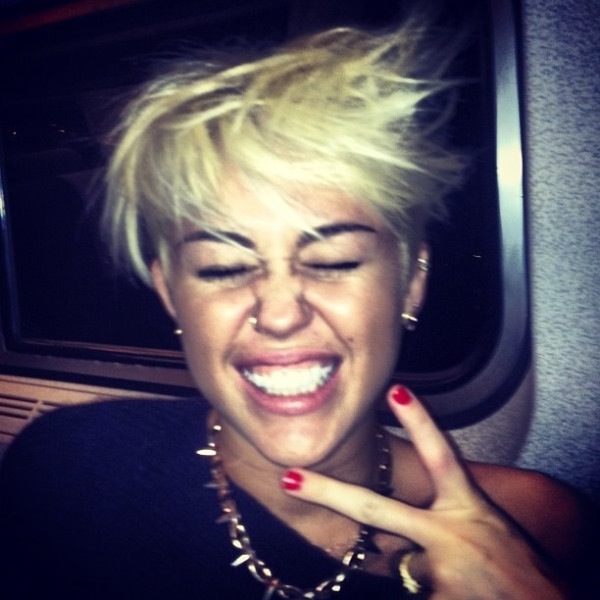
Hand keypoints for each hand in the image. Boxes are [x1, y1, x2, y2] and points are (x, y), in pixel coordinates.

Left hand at [281, 386, 565, 598]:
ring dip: (414, 567)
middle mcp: (450, 533)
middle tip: (288, 477)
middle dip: (327, 493)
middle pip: (377, 510)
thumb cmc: (515, 563)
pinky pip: (409, 589)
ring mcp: (440, 569)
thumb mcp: (485, 524)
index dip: (420, 420)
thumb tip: (391, 517)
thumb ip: (443, 512)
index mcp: (469, 506)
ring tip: (455, 577)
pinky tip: (454, 592)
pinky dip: (424, 589)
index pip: (442, 454)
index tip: (396, 388)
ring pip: (396, 563)